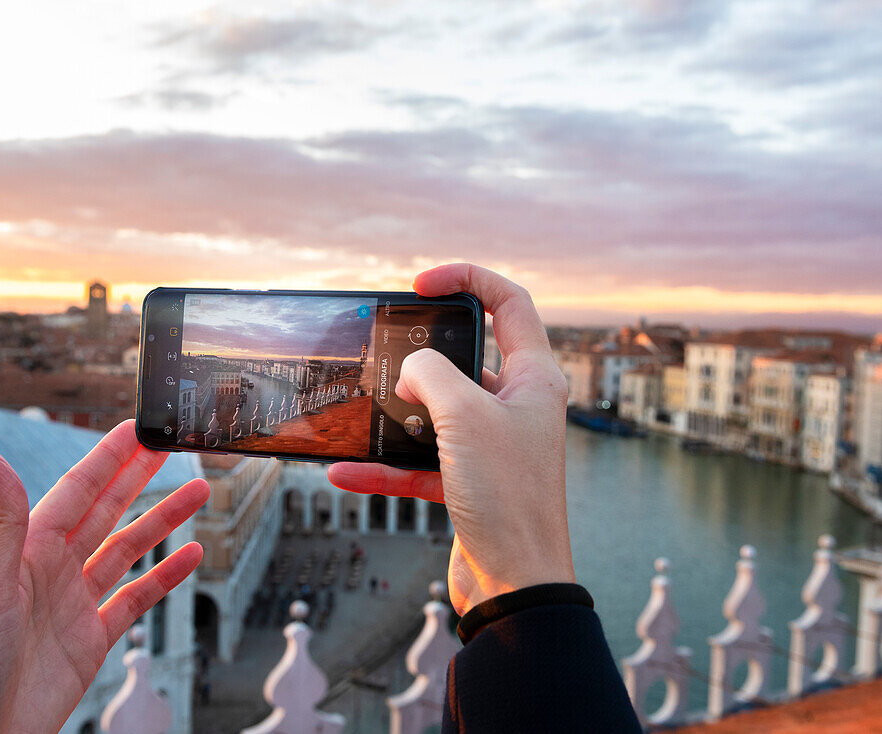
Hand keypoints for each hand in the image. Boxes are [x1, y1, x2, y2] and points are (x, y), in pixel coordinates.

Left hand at [0, 420, 208, 733]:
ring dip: (162, 522)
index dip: (108, 458)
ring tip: (197, 495)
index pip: (76, 491)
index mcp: (26, 551)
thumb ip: (0, 521)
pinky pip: (136, 600)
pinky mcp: (91, 641)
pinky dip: (165, 577)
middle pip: (106, 511)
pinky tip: (188, 558)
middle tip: (170, 447)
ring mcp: (74, 605)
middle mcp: (52, 571)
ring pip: (127, 550)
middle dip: (140, 478)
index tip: (135, 430)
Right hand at [329, 264, 574, 614]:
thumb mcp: (464, 417)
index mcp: (533, 378)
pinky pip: (420, 462)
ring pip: (437, 412)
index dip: (468, 280)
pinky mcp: (469, 481)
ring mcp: (493, 445)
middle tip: (385, 354)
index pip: (509, 303)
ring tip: (360, 412)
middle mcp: (517, 406)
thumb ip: (431, 375)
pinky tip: (348, 472)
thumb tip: (410, 370)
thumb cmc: (508, 498)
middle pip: (466, 357)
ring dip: (397, 416)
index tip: (421, 284)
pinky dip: (386, 467)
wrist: (515, 585)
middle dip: (421, 356)